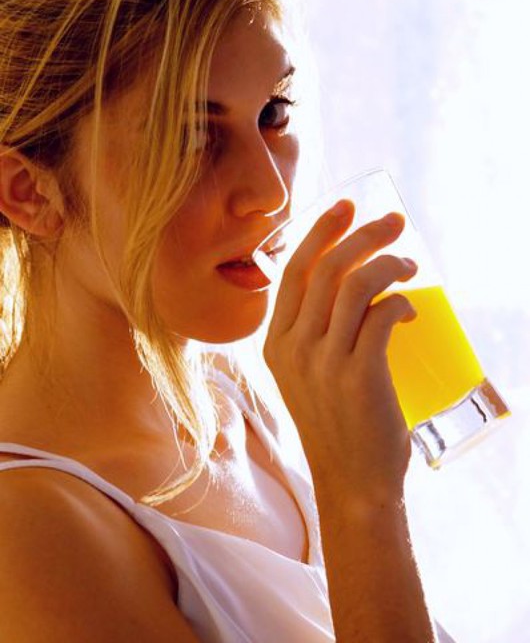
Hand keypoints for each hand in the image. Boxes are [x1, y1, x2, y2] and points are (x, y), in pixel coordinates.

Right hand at [263, 200, 417, 503]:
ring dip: (389, 263)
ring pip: (356, 284)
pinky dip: (402, 301)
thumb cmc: (338, 425)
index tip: (347, 207)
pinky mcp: (359, 375)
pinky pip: (383, 314)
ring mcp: (323, 362)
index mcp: (275, 342)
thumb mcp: (307, 375)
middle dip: (364, 233)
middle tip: (395, 222)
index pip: (294, 270)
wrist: (353, 484)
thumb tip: (351, 285)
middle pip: (328, 267)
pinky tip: (411, 308)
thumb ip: (314, 334)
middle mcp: (293, 347)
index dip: (321, 231)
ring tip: (410, 265)